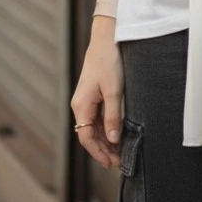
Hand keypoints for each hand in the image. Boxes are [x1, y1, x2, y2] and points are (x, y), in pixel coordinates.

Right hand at [71, 17, 123, 168]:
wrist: (107, 38)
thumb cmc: (109, 61)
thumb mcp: (114, 90)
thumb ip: (113, 116)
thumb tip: (112, 139)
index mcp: (81, 105)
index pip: (86, 138)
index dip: (98, 153)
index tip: (111, 163)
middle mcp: (81, 105)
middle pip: (89, 135)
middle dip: (104, 150)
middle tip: (120, 162)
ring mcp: (87, 100)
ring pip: (94, 127)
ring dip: (106, 140)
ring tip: (120, 152)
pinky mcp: (94, 94)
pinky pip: (98, 117)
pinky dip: (106, 128)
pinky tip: (117, 134)